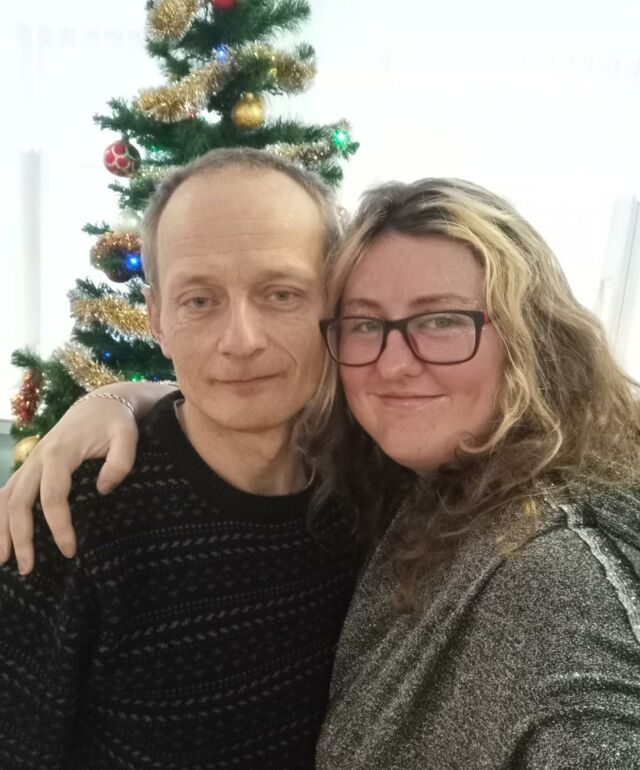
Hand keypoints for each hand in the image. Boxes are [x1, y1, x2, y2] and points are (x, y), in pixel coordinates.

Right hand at [0, 398, 138, 574]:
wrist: (100, 403)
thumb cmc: (115, 422)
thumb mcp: (127, 437)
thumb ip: (121, 462)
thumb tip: (102, 490)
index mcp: (60, 453)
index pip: (52, 496)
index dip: (58, 526)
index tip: (70, 550)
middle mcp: (38, 458)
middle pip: (20, 502)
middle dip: (21, 537)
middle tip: (28, 568)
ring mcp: (30, 462)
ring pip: (6, 498)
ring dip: (1, 529)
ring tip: (2, 561)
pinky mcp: (30, 466)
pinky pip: (7, 492)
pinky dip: (0, 515)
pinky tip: (1, 537)